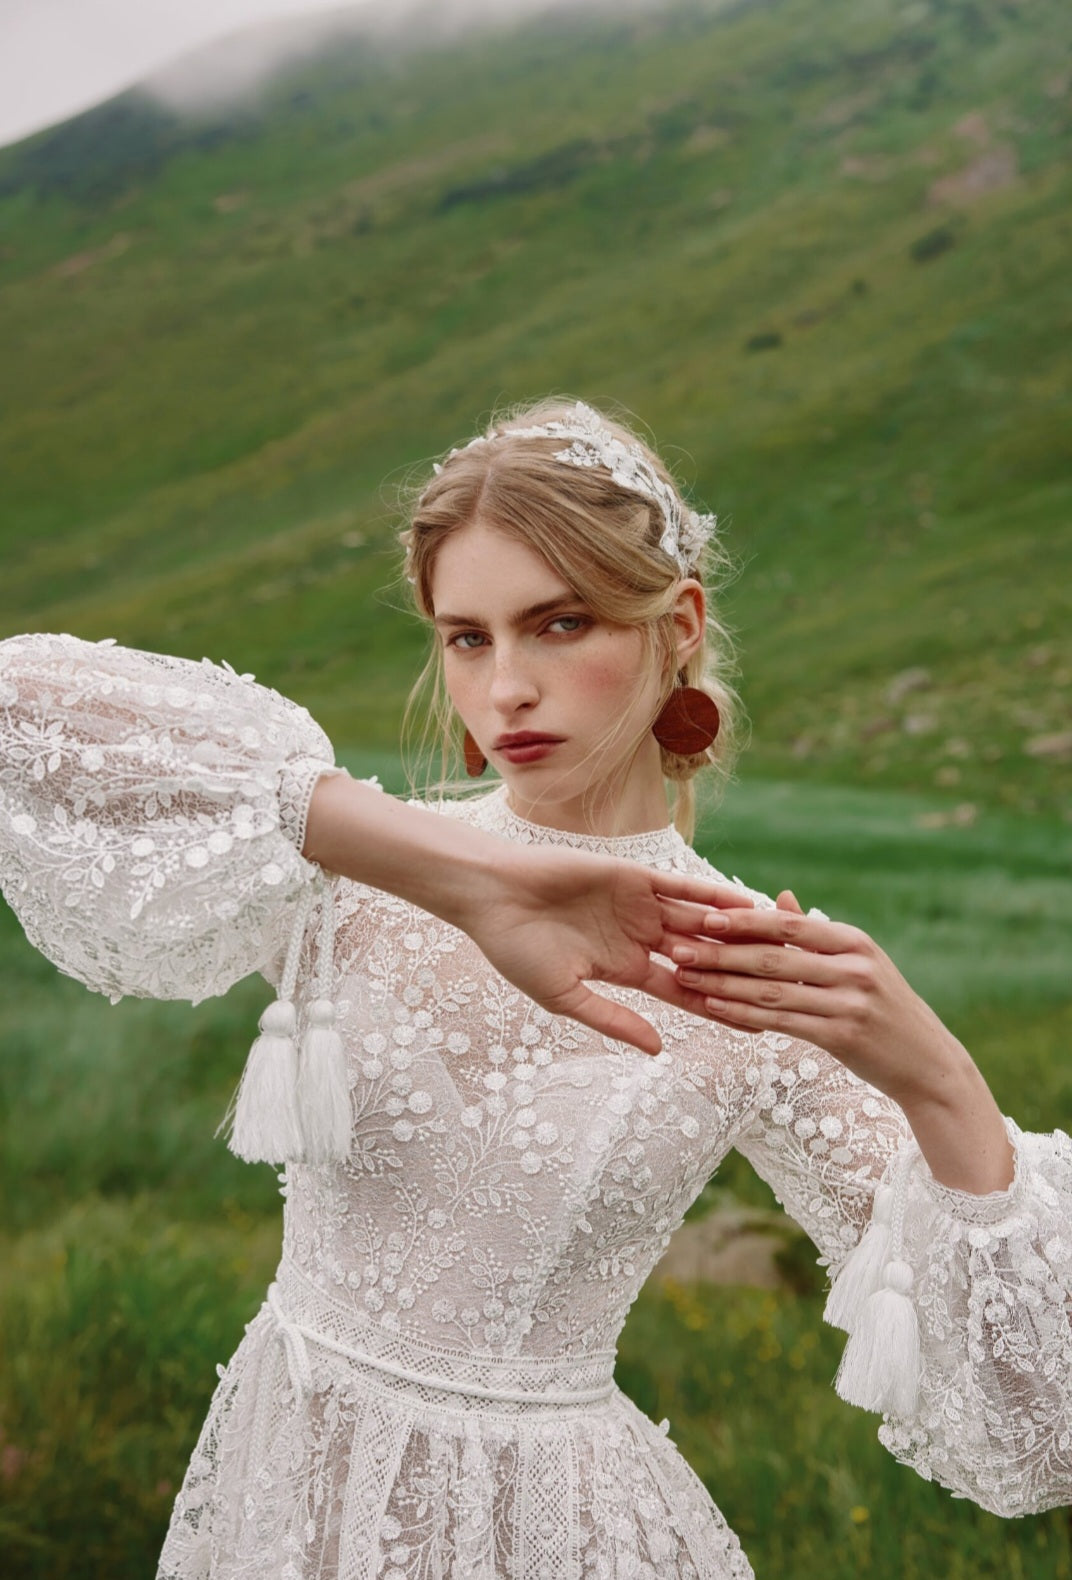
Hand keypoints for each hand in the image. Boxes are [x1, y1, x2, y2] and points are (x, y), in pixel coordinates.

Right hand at [457, 845, 754, 1056]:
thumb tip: (659, 1050)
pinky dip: (710, 893)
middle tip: (782, 982)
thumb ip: (614, 1020)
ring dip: (733, 931)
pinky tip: (742, 901)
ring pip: (698, 921)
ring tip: (775, 943)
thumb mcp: (566, 996)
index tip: (757, 1024)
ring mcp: (639, 906)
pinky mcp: (635, 876)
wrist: (494, 897)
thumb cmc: (517, 950)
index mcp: (625, 970)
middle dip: (738, 970)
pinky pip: (681, 886)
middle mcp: (640, 938)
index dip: (718, 1007)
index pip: (683, 992)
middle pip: (701, 956)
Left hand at [665, 887, 968, 1106]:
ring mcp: (849, 1003)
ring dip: (721, 986)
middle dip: (719, 953)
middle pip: (773, 957)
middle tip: (678, 949)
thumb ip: (816, 934)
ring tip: (685, 979)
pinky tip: (715, 1010)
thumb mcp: (859, 963)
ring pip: (771, 992)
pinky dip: (743, 1015)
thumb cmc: (884, 1009)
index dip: (743, 921)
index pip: (789, 925)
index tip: (702, 917)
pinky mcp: (842, 1036)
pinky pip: (781, 1023)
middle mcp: (854, 968)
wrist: (926, 1063)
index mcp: (854, 941)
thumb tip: (781, 897)